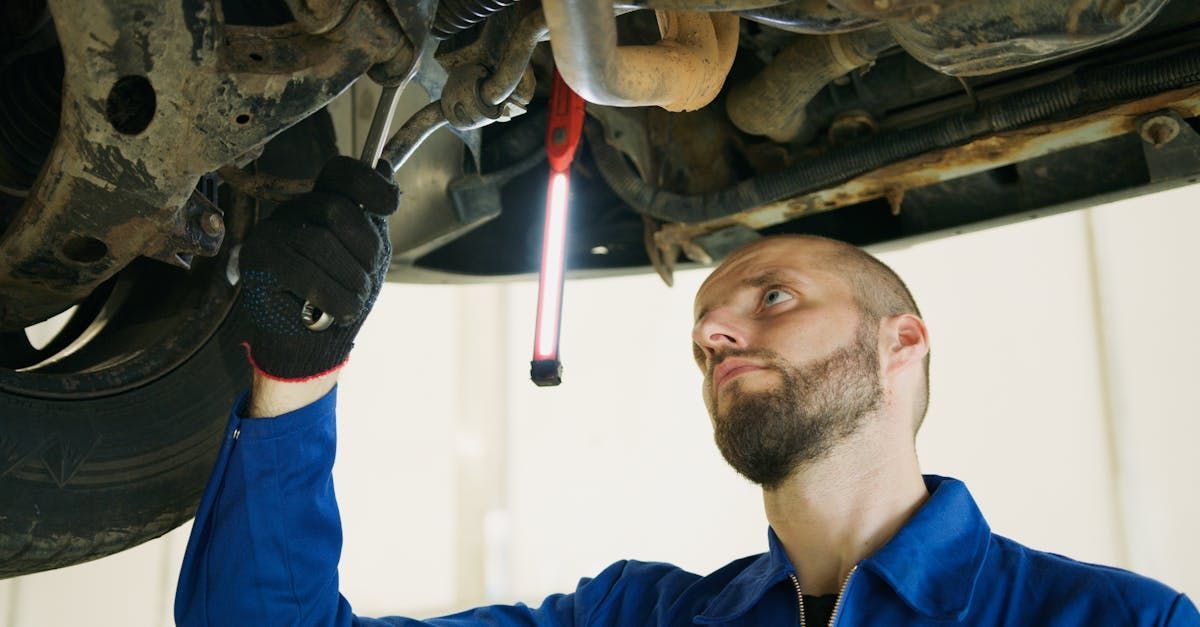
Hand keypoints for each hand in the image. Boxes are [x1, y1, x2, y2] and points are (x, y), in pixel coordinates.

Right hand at [237, 156, 399, 380]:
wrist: (311, 343)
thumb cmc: (339, 295)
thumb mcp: (367, 254)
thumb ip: (373, 215)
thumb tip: (382, 165)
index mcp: (323, 203)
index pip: (342, 172)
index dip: (369, 183)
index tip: (388, 206)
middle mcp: (294, 210)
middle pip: (338, 209)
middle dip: (364, 251)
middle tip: (365, 281)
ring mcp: (272, 232)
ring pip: (321, 242)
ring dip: (349, 281)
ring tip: (351, 301)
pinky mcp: (257, 259)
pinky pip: (302, 271)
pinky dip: (331, 296)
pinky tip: (336, 311)